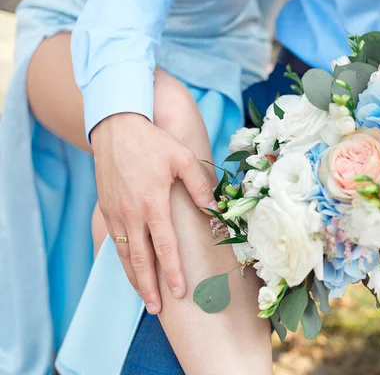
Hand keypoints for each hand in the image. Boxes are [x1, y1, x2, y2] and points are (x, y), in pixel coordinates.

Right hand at [91, 113, 217, 313]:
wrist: (115, 127)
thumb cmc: (154, 142)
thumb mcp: (183, 158)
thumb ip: (200, 186)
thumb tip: (215, 209)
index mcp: (153, 203)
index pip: (165, 246)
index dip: (173, 271)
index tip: (180, 291)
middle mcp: (132, 213)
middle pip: (140, 260)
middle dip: (150, 287)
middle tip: (158, 309)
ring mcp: (116, 213)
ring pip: (124, 256)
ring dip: (134, 280)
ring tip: (145, 299)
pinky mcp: (106, 209)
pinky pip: (114, 243)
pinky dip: (122, 262)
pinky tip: (130, 272)